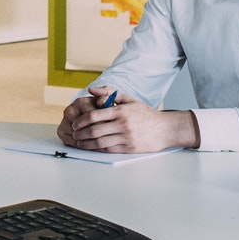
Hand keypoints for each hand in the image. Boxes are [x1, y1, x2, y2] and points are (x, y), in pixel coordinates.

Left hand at [58, 86, 197, 152]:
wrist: (164, 129)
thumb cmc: (144, 114)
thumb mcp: (128, 99)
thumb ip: (109, 93)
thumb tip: (91, 90)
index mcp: (121, 111)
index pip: (94, 115)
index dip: (81, 120)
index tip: (75, 123)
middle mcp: (123, 124)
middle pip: (94, 130)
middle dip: (80, 133)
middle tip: (74, 134)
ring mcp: (126, 137)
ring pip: (100, 142)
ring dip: (86, 143)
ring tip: (79, 142)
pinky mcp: (129, 148)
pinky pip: (108, 149)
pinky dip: (97, 148)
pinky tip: (91, 147)